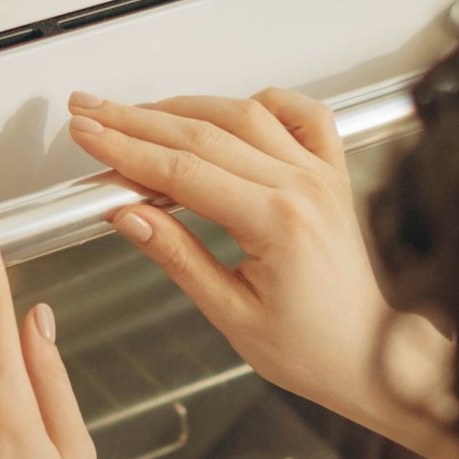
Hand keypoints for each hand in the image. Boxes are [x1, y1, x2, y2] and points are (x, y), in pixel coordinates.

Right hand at [65, 87, 458, 458]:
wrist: (370, 356)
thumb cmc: (312, 349)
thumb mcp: (231, 314)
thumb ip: (177, 256)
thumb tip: (128, 214)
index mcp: (277, 222)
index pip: (182, 169)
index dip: (126, 148)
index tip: (87, 135)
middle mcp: (302, 186)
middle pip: (203, 133)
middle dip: (136, 120)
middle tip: (91, 112)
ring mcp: (320, 174)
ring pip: (244, 114)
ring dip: (184, 107)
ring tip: (136, 112)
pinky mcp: (332, 174)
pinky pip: (302, 115)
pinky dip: (264, 102)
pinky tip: (231, 107)